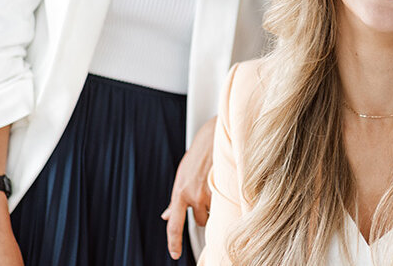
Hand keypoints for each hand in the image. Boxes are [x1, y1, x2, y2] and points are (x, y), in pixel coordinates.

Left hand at [161, 121, 216, 259]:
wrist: (213, 137)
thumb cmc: (197, 157)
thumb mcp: (182, 177)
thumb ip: (175, 200)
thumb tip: (166, 215)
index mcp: (179, 193)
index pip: (174, 224)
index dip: (173, 242)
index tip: (174, 254)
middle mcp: (193, 195)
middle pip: (201, 221)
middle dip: (205, 212)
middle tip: (207, 194)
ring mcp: (209, 193)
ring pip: (215, 214)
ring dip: (216, 205)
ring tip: (215, 185)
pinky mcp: (224, 189)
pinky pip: (226, 205)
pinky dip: (227, 198)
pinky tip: (226, 184)